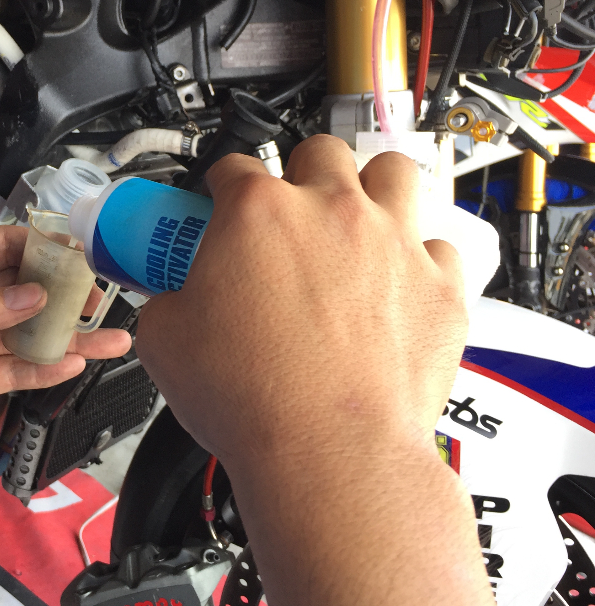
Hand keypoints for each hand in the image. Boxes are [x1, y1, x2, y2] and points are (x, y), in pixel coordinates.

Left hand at [0, 226, 130, 462]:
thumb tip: (30, 296)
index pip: (1, 247)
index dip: (41, 249)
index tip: (79, 256)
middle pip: (24, 291)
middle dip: (64, 293)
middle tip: (101, 299)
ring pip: (27, 333)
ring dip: (66, 335)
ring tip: (110, 336)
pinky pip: (14, 371)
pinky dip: (45, 369)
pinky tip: (74, 365)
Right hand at [135, 137, 502, 605]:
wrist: (328, 454)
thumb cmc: (253, 399)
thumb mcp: (164, 341)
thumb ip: (166, 302)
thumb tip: (169, 303)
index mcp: (257, 213)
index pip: (232, 167)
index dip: (220, 186)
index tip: (220, 206)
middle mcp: (330, 211)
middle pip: (318, 151)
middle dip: (301, 171)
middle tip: (290, 213)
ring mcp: (392, 242)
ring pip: (393, 173)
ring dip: (372, 187)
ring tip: (356, 218)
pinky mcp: (438, 287)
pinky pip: (441, 248)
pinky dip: (420, 258)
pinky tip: (400, 281)